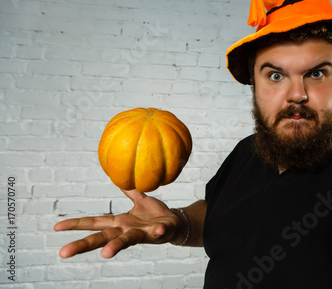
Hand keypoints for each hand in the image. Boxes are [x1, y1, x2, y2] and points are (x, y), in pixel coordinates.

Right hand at [54, 189, 184, 258]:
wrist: (176, 224)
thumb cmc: (155, 215)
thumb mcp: (141, 200)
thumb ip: (130, 191)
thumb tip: (118, 177)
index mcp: (119, 223)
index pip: (93, 223)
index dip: (75, 224)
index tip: (56, 226)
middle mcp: (126, 231)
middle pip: (101, 238)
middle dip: (83, 245)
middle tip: (64, 252)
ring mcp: (141, 234)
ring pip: (126, 240)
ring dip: (117, 246)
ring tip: (106, 254)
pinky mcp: (158, 234)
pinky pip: (158, 232)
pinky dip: (158, 231)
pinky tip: (158, 230)